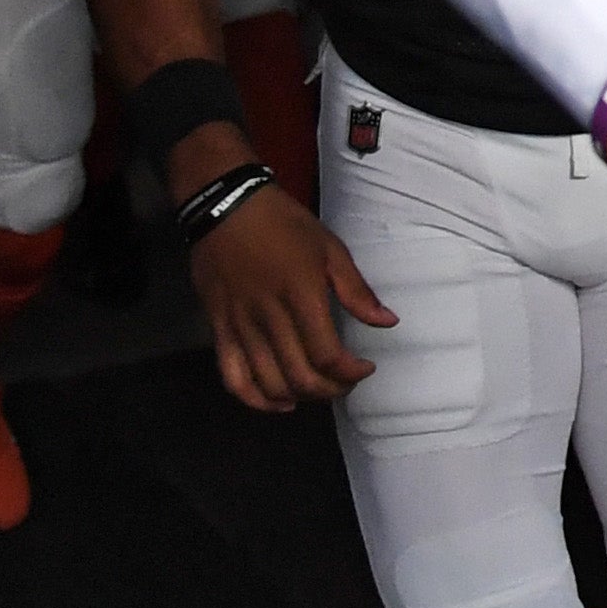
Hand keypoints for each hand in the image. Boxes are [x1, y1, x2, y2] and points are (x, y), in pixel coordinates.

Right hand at [186, 186, 396, 411]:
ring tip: (317, 388)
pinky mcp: (219, 329)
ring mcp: (241, 326)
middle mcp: (270, 317)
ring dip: (298, 396)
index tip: (366, 368)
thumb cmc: (283, 224)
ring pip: (269, 383)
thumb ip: (357, 290)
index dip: (350, 372)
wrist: (225, 206)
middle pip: (300, 376)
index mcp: (302, 295)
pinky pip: (233, 377)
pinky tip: (278, 401)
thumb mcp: (329, 247)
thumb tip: (388, 322)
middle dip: (330, 389)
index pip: (327, 355)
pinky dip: (255, 399)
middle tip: (345, 382)